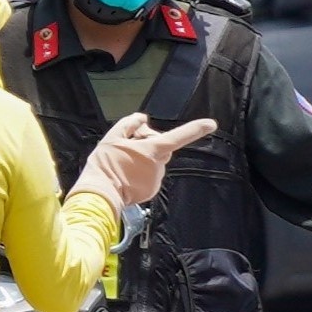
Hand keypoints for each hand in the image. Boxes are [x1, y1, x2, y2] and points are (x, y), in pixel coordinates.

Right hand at [70, 113, 218, 209]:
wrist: (100, 193)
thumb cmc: (105, 165)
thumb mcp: (112, 137)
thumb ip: (129, 124)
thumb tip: (142, 118)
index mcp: (153, 149)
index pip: (179, 136)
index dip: (196, 129)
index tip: (211, 124)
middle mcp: (159, 164)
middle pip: (161, 147)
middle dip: (148, 143)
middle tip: (128, 145)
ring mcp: (156, 179)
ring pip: (154, 162)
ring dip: (143, 159)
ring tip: (123, 163)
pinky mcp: (151, 190)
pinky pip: (149, 176)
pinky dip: (140, 174)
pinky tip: (125, 175)